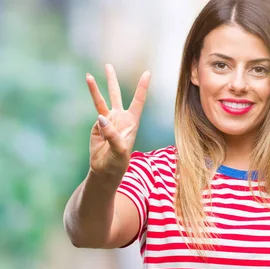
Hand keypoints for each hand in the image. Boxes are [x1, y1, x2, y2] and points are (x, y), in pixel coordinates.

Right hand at [86, 64, 150, 179]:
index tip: (147, 72)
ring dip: (95, 88)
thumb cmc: (118, 161)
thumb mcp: (119, 150)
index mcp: (132, 122)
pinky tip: (101, 137)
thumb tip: (100, 116)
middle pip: (116, 94)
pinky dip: (95, 119)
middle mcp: (120, 118)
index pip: (138, 100)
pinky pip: (95, 116)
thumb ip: (112, 134)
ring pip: (101, 101)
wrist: (106, 169)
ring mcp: (108, 121)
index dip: (142, 86)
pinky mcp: (97, 126)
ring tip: (89, 75)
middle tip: (108, 65)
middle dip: (112, 80)